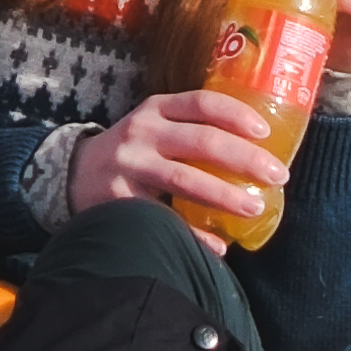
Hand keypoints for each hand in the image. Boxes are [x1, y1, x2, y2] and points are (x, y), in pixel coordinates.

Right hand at [70, 88, 293, 242]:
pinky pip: (164, 219)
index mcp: (157, 109)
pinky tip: (218, 247)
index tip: (265, 133)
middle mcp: (143, 132)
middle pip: (202, 141)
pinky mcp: (118, 200)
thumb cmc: (133, 152)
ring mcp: (130, 165)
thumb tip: (256, 155)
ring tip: (254, 208)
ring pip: (185, 180)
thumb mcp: (154, 127)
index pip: (202, 102)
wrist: (73, 174)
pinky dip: (194, 235)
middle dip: (245, 159)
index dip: (237, 115)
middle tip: (277, 176)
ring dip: (225, 196)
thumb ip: (191, 131)